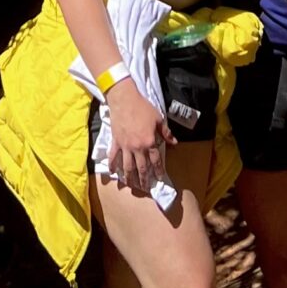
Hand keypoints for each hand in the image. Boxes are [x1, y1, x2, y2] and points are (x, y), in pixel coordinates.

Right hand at [107, 79, 168, 193]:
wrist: (124, 99)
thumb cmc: (142, 108)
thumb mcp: (158, 119)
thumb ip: (165, 133)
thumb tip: (174, 143)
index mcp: (149, 142)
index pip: (155, 161)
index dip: (158, 171)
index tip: (159, 178)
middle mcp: (137, 147)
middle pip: (141, 168)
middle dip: (144, 180)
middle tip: (146, 188)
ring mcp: (125, 146)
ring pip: (127, 166)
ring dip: (129, 178)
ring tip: (131, 185)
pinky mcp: (115, 142)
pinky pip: (113, 156)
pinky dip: (112, 165)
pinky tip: (113, 173)